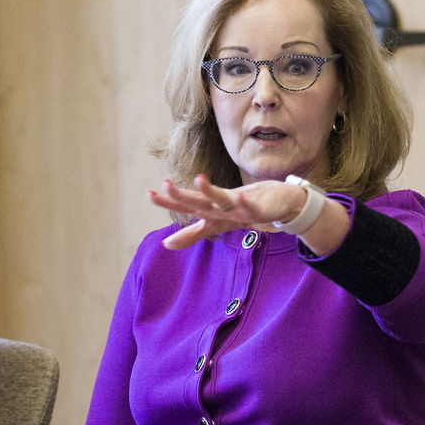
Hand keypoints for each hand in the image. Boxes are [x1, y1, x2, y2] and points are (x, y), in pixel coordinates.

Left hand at [148, 175, 307, 250]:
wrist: (275, 202)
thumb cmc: (241, 210)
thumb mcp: (213, 225)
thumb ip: (190, 234)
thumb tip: (165, 245)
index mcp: (208, 209)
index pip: (184, 206)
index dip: (167, 201)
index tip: (149, 194)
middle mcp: (219, 204)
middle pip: (197, 200)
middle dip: (182, 195)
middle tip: (165, 185)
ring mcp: (237, 204)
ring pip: (221, 197)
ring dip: (211, 190)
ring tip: (199, 179)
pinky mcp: (255, 207)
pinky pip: (248, 206)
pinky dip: (243, 202)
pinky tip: (239, 196)